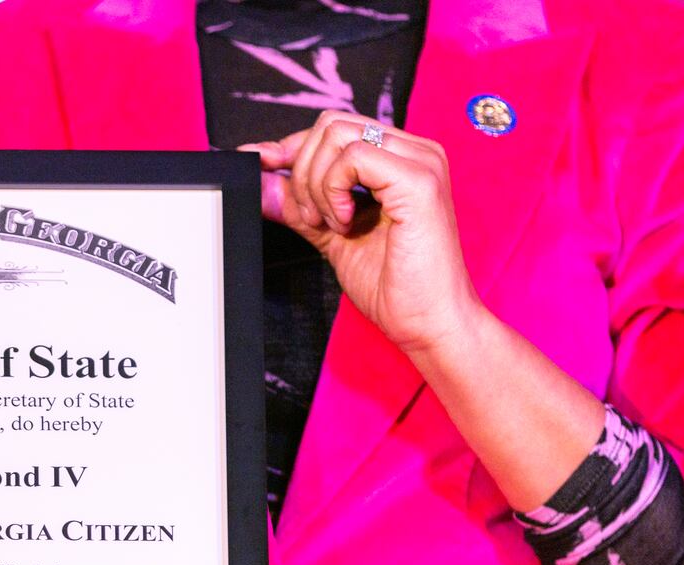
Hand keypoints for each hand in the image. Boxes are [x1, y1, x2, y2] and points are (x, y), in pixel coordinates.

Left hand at [246, 110, 488, 356]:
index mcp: (398, 160)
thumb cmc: (393, 285)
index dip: (289, 147)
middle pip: (330, 125)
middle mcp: (413, 151)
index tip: (257, 164)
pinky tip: (346, 223)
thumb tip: (261, 183)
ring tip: (332, 225)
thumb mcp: (330, 236)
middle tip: (311, 219)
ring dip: (317, 185)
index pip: (333, 129)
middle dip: (302, 171)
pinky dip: (334, 191)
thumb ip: (299, 206)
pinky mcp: (419, 180)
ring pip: (336, 135)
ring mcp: (420, 161)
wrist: (426, 321)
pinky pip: (353, 158)